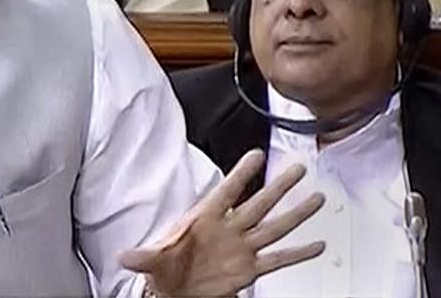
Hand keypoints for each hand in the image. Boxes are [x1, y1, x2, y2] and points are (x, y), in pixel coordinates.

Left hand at [120, 149, 324, 297]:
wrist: (175, 290)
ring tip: (315, 199)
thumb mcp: (152, 260)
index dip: (241, 174)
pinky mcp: (250, 269)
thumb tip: (125, 257)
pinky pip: (278, 259)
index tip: (257, 155)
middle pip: (258, 204)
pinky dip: (298, 253)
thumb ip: (143, 257)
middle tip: (297, 168)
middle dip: (278, 186)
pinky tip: (316, 245)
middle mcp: (228, 230)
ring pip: (274, 226)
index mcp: (204, 219)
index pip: (226, 191)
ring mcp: (242, 248)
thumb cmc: (165, 269)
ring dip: (295, 214)